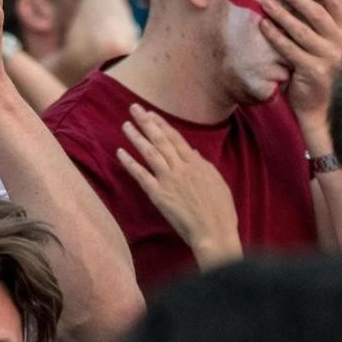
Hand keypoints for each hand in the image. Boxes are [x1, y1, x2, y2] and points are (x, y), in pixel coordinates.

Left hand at [117, 104, 241, 268]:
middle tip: (134, 108)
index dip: (162, 124)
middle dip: (146, 122)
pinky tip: (120, 152)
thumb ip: (204, 165)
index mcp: (197, 164)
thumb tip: (193, 152)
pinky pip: (141, 175)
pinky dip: (129, 162)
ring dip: (136, 137)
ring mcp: (168, 180)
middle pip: (160, 140)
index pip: (176, 138)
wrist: (214, 233)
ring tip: (125, 124)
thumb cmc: (221, 211)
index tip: (151, 113)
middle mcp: (181, 168)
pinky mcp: (158, 194)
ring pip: (149, 152)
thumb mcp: (218, 183)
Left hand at [259, 0, 341, 135]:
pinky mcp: (313, 72)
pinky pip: (289, 49)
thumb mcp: (339, 41)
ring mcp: (328, 59)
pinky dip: (275, 36)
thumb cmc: (330, 72)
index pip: (337, 5)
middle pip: (317, 14)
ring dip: (281, 15)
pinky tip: (263, 26)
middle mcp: (341, 45)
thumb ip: (341, 14)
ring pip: (301, 31)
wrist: (327, 111)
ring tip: (266, 2)